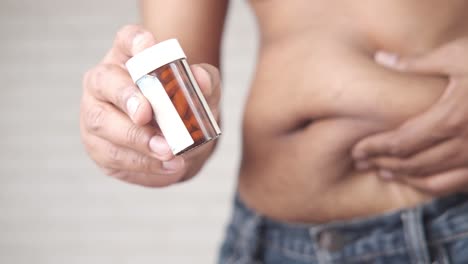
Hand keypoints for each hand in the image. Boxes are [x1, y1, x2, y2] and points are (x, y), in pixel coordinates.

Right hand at [80, 25, 220, 186]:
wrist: (178, 142)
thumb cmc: (184, 107)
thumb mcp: (203, 92)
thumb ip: (206, 82)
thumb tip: (200, 79)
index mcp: (130, 58)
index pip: (128, 40)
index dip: (136, 42)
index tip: (148, 46)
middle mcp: (105, 82)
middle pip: (104, 82)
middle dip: (127, 99)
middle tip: (146, 114)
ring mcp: (95, 114)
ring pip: (103, 125)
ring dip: (137, 141)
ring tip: (168, 152)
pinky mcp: (99, 147)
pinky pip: (114, 158)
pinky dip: (142, 165)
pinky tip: (168, 168)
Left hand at [352, 37, 467, 194]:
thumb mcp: (457, 57)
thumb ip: (417, 63)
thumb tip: (381, 58)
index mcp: (449, 120)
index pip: (400, 142)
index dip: (374, 148)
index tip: (356, 150)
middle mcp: (462, 145)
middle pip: (410, 163)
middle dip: (381, 163)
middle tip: (360, 162)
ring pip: (430, 178)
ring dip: (402, 176)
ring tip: (381, 172)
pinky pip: (453, 184)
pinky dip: (429, 185)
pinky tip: (416, 180)